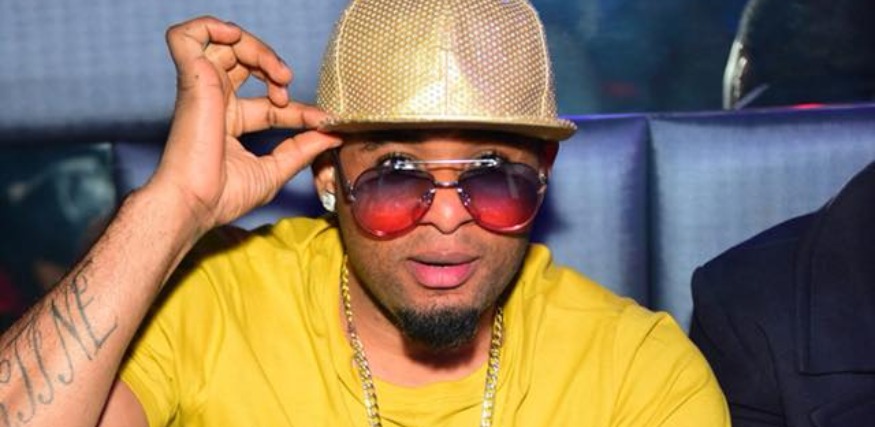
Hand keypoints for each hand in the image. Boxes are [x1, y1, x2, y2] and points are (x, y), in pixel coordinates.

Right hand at [149, 16, 340, 232]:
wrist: (196, 203)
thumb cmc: (223, 196)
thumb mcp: (275, 170)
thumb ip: (303, 149)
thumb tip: (332, 135)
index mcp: (230, 123)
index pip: (270, 103)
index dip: (298, 108)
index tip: (321, 120)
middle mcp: (215, 102)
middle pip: (244, 62)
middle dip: (273, 64)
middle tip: (288, 85)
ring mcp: (201, 89)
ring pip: (225, 44)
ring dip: (258, 49)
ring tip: (277, 73)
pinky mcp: (191, 79)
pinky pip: (186, 37)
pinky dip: (210, 27)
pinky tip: (235, 40)